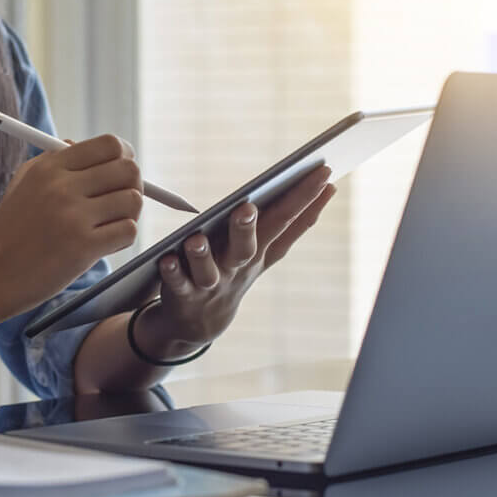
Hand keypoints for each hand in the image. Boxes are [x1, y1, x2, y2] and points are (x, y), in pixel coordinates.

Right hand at [0, 134, 142, 314]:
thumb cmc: (12, 230)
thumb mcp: (24, 184)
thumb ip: (56, 161)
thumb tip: (88, 146)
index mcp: (50, 167)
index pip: (110, 145)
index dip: (125, 156)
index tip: (122, 171)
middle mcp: (62, 187)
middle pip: (128, 170)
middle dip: (133, 185)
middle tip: (121, 200)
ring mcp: (73, 217)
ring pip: (133, 200)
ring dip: (129, 214)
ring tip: (109, 225)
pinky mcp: (83, 247)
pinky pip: (128, 231)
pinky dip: (122, 238)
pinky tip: (103, 244)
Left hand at [135, 165, 335, 352]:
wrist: (200, 323)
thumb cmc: (236, 272)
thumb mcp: (268, 250)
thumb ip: (295, 223)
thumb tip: (330, 187)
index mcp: (260, 249)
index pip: (285, 222)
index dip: (305, 199)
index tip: (324, 173)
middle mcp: (237, 267)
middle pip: (246, 248)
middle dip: (246, 228)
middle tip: (246, 207)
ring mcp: (211, 283)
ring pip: (207, 270)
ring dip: (202, 255)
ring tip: (195, 239)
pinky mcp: (184, 295)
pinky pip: (176, 283)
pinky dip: (172, 273)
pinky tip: (167, 260)